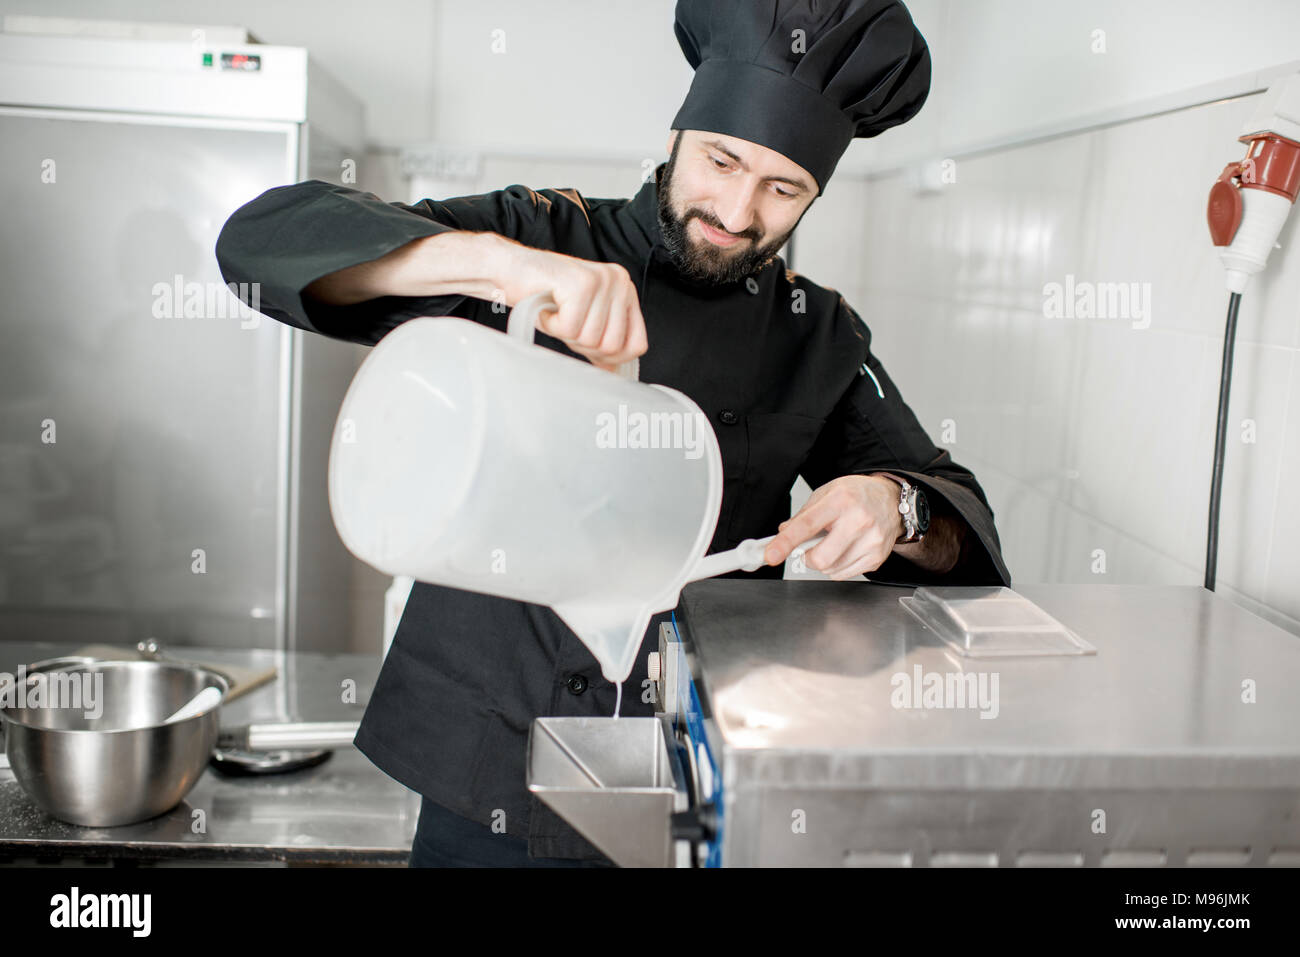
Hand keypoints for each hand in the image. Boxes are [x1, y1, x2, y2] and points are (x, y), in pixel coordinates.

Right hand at [506, 245, 647, 371]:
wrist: (510, 270)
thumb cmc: (544, 295)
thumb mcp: (582, 323)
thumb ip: (601, 343)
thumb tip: (614, 370)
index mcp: (626, 291)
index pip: (637, 344)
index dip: (610, 357)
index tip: (587, 344)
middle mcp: (620, 281)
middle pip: (612, 346)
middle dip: (582, 343)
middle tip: (565, 322)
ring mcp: (602, 280)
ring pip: (591, 338)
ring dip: (565, 332)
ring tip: (556, 311)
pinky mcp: (581, 283)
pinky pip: (570, 328)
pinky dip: (552, 325)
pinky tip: (547, 307)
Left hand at [763, 474, 904, 579]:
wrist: (889, 499)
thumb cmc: (857, 495)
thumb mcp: (826, 493)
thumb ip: (803, 515)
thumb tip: (783, 534)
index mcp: (841, 500)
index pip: (806, 525)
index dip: (785, 543)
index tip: (771, 555)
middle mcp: (859, 521)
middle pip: (821, 558)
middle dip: (807, 557)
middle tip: (809, 547)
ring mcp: (871, 541)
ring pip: (831, 570)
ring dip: (823, 561)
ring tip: (833, 542)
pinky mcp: (877, 557)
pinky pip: (844, 574)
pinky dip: (837, 566)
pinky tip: (844, 549)